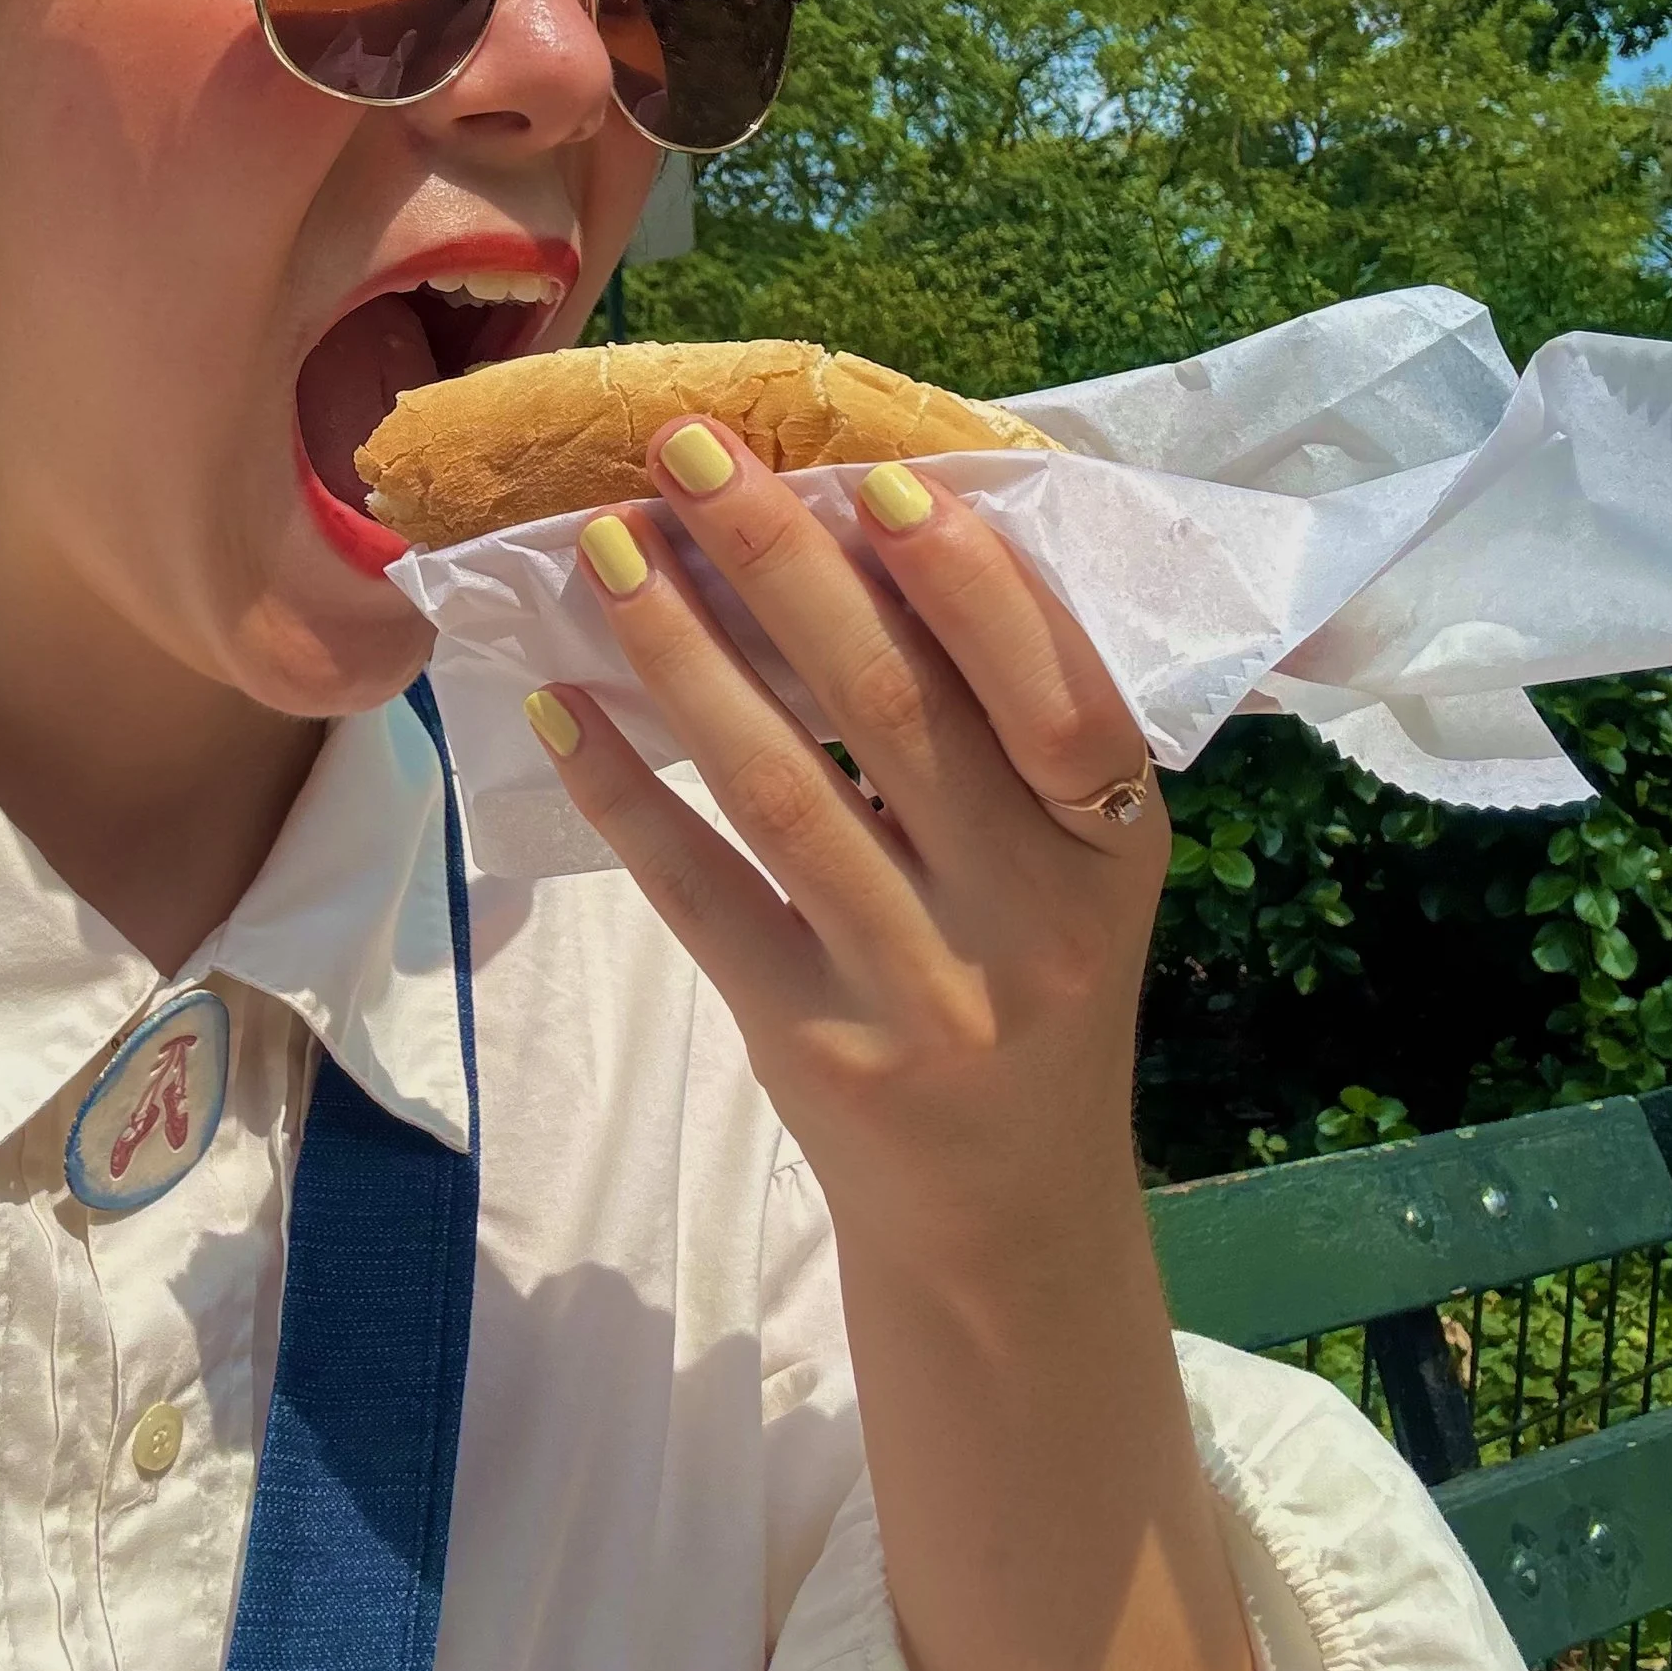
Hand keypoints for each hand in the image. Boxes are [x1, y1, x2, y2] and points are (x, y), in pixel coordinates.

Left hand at [524, 415, 1168, 1232]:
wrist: (1004, 1218)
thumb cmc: (1026, 985)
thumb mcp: (1071, 867)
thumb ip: (1008, 728)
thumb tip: (868, 530)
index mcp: (1110, 845)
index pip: (1056, 692)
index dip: (968, 582)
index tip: (871, 478)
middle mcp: (1024, 918)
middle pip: (892, 710)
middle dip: (780, 561)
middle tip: (687, 452)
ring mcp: (914, 990)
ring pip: (782, 789)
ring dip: (681, 652)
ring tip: (604, 547)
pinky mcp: (808, 1045)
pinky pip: (700, 894)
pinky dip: (625, 792)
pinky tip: (561, 703)